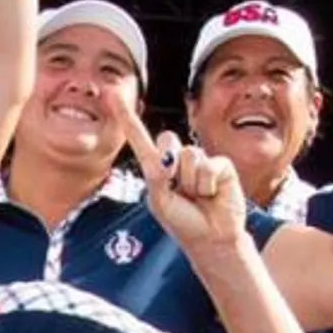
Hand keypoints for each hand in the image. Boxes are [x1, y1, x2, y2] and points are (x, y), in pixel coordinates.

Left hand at [114, 93, 247, 249]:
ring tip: (198, 197)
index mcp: (156, 167)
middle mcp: (177, 159)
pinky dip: (207, 184)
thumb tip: (168, 155)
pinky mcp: (221, 165)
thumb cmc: (182, 221)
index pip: (139, 138)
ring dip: (191, 182)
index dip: (126, 117)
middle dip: (171, 165)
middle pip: (167, 139)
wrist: (212, 237)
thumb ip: (157, 176)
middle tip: (181, 191)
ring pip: (188, 155)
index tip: (110, 95)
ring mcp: (200, 160)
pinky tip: (213, 194)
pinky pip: (208, 166)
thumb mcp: (160, 201)